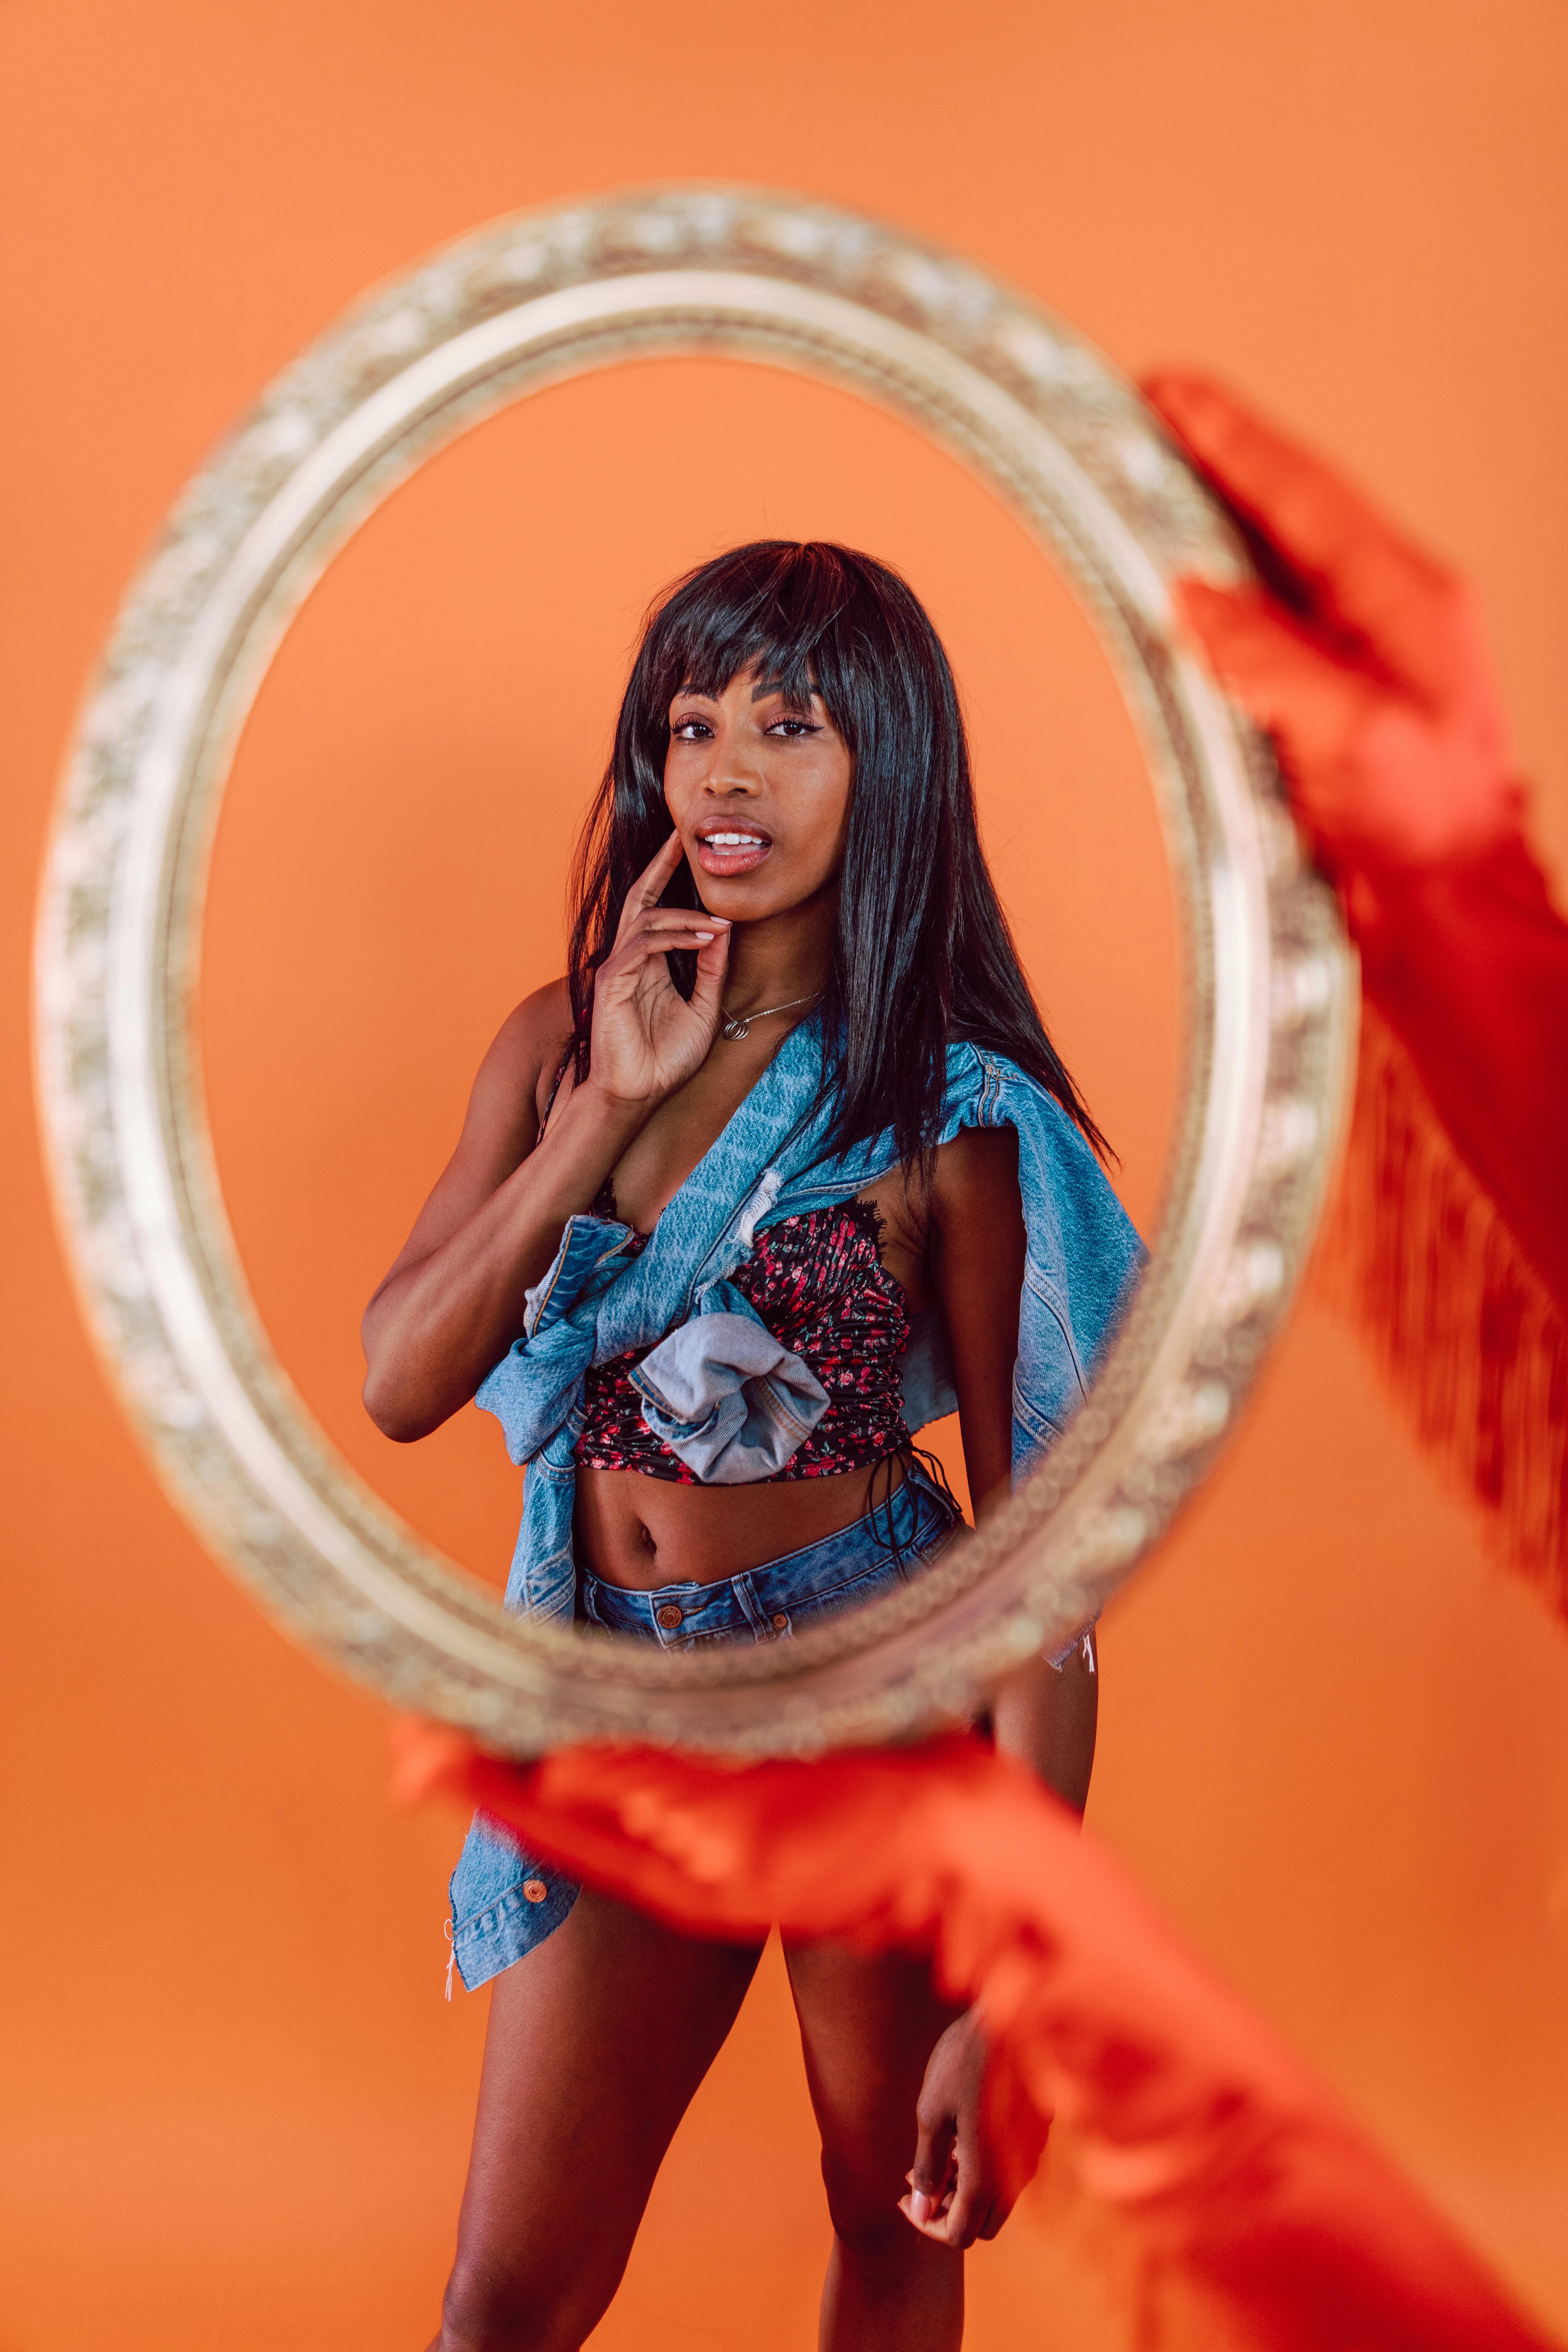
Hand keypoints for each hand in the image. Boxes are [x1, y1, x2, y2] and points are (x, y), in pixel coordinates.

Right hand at [587, 832, 729, 1105]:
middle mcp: (630, 959)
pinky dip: (675, 937)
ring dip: (686, 917)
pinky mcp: (612, 981)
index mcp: (648, 963)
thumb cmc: (665, 1059)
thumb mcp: (703, 1009)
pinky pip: (642, 945)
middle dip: (660, 865)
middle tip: (682, 835)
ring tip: (719, 924)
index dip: (668, 876)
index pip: (656, 909)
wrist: (638, 1095)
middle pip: (641, 898)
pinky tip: (704, 940)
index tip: (687, 848)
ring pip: (647, 920)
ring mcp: (618, 968)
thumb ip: (711, 970)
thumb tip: (724, 931)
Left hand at [899, 2008, 1012, 2248]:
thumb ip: (928, 2167)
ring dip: (965, 2189)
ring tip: (938, 2150)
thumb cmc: (966, 2061)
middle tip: (920, 2178)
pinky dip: (983, 2168)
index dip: (926, 2226)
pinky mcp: (1036, 2137)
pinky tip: (962, 2132)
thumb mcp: (933, 2112)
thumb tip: (918, 2209)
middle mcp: (1015, 2177)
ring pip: (997, 2199)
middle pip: (981, 2224)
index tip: (903, 2199)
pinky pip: (1009, 2172)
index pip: (958, 2234)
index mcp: (987, 2177)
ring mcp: (1030, 2157)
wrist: (1015, 2014)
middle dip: (947, 2211)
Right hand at [1144, 373, 1517, 881]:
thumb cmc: (1428, 830)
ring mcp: (1364, 656)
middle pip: (1287, 513)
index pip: (1301, 493)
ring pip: (1274, 564)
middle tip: (1147, 419)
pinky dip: (1219, 595)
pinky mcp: (1335, 701)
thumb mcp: (1351, 733)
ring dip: (1212, 523)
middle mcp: (1388, 613)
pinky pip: (1267, 625)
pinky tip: (1184, 592)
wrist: (1451, 913)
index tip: (1170, 392)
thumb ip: (1269, 659)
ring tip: (1150, 489)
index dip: (1231, 438)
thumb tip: (1196, 602)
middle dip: (1215, 462)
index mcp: (1408, 599)